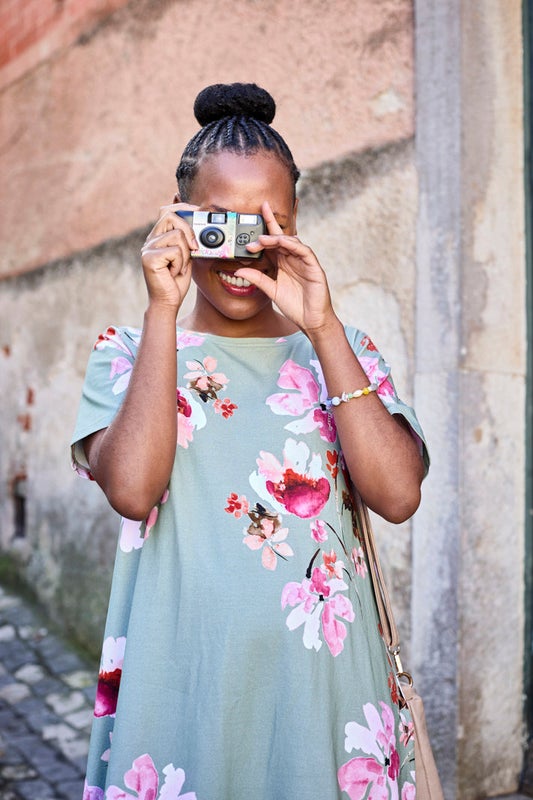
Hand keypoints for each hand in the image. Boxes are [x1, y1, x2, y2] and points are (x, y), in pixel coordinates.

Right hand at [141, 203, 198, 310]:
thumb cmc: (176, 281)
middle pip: (171, 216)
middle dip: (189, 230)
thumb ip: (188, 240)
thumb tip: (197, 221)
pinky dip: (181, 263)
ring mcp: (148, 248)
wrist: (168, 302)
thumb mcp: (186, 256)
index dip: (182, 206)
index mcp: (158, 237)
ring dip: (186, 254)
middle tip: (194, 249)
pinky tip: (174, 273)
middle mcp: (151, 240)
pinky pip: (176, 251)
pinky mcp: (150, 258)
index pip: (167, 211)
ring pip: (177, 235)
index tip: (198, 211)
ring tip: (180, 267)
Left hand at [235, 201, 337, 334]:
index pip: (272, 243)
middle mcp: (293, 259)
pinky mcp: (314, 267)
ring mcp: (304, 262)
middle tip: (256, 223)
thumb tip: (239, 270)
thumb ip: (257, 279)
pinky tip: (282, 243)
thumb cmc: (295, 306)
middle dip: (270, 226)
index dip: (264, 229)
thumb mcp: (271, 290)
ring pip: (292, 242)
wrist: (311, 321)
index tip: (253, 220)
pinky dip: (293, 245)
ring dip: (277, 238)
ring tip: (262, 239)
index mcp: (283, 263)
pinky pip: (304, 251)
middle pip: (281, 237)